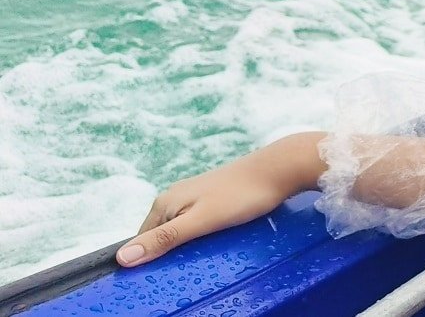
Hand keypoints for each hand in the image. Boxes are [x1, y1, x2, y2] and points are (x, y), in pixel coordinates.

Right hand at [117, 132, 326, 267]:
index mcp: (165, 202)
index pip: (142, 241)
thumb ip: (164, 238)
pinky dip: (200, 237)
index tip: (159, 279)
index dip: (148, 261)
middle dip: (168, 255)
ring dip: (185, 246)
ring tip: (201, 259)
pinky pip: (196, 223)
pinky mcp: (213, 197)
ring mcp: (195, 195)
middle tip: (185, 271)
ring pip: (180, 230)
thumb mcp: (201, 221)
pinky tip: (213, 244)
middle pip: (160, 235)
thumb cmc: (241, 196)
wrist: (278, 168)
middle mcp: (175, 196)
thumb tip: (122, 258)